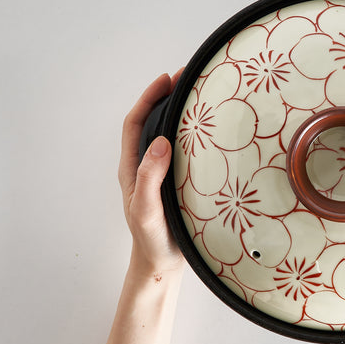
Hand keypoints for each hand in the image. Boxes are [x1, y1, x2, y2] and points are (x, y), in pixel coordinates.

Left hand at [118, 71, 185, 278]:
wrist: (162, 265)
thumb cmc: (151, 240)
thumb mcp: (146, 210)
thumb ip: (148, 178)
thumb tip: (160, 142)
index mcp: (132, 168)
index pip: (135, 123)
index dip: (148, 98)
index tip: (167, 80)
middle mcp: (145, 167)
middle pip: (151, 122)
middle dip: (166, 97)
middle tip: (188, 78)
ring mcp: (161, 175)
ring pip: (167, 136)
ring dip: (180, 115)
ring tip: (200, 98)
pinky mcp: (177, 183)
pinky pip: (183, 152)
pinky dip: (193, 136)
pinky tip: (212, 134)